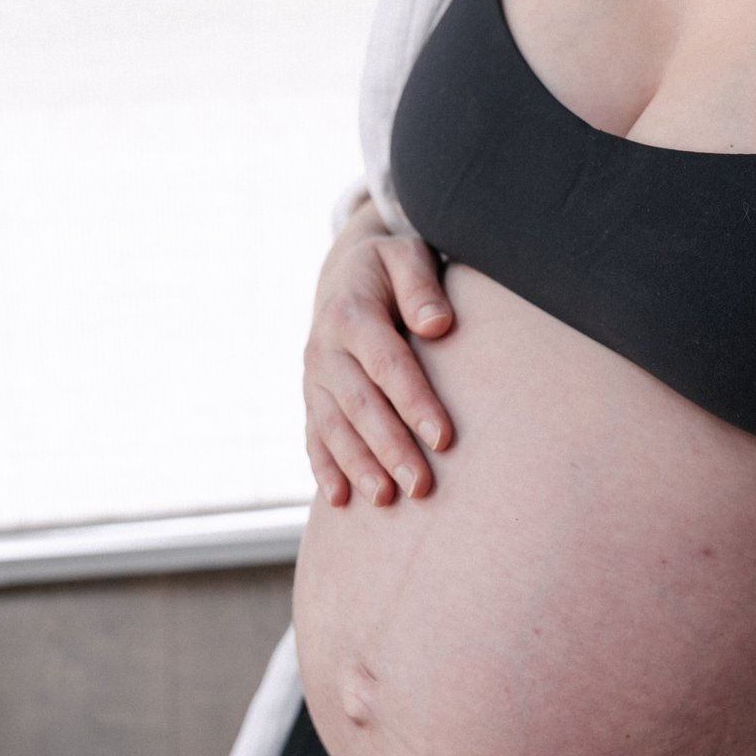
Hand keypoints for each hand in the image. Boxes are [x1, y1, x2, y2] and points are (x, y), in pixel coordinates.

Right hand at [303, 195, 455, 506]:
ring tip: (386, 499)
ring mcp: (314, 376)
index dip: (414, 402)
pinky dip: (324, 468)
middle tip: (421, 486)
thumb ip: (421, 286)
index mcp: (351, 312)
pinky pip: (313, 435)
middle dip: (389, 447)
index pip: (387, 365)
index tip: (444, 438)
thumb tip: (438, 324)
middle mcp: (325, 347)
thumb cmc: (391, 266)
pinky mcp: (312, 396)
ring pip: (333, 427)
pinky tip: (340, 500)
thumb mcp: (406, 255)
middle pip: (359, 404)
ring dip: (358, 466)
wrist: (346, 269)